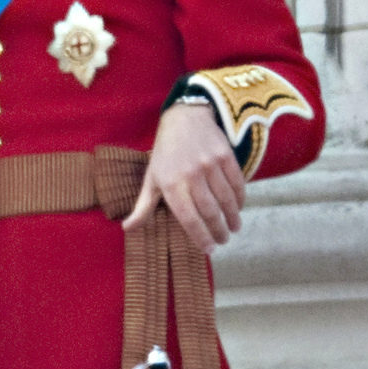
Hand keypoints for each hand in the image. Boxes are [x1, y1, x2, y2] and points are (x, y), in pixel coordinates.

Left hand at [121, 103, 244, 254]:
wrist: (184, 118)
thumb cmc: (165, 153)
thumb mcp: (151, 178)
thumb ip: (142, 207)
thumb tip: (127, 229)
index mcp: (170, 184)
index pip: (189, 219)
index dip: (200, 237)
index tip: (209, 250)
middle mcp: (191, 175)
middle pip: (210, 212)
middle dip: (219, 231)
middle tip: (223, 240)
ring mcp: (210, 164)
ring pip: (226, 200)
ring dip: (232, 218)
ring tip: (233, 228)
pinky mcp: (225, 155)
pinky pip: (237, 184)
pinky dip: (240, 199)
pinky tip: (238, 208)